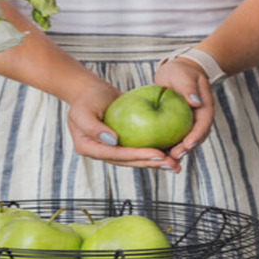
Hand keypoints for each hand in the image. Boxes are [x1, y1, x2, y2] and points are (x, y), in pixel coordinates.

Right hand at [66, 78, 181, 171]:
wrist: (91, 93)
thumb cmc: (86, 98)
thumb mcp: (83, 110)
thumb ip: (93, 126)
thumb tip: (113, 141)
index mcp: (90, 148)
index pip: (116, 155)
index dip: (137, 156)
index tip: (157, 154)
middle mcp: (103, 153)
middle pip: (129, 161)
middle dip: (151, 163)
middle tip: (171, 163)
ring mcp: (114, 151)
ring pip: (137, 160)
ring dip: (156, 163)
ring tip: (175, 164)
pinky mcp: (124, 145)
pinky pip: (140, 151)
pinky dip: (155, 154)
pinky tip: (172, 155)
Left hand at [154, 57, 214, 161]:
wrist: (175, 74)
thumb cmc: (180, 72)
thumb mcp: (183, 75)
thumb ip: (189, 88)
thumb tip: (196, 102)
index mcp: (204, 108)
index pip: (203, 124)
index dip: (197, 135)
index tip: (188, 144)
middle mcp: (198, 120)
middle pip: (195, 138)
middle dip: (186, 149)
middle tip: (174, 156)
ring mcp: (188, 126)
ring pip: (184, 143)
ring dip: (177, 153)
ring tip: (166, 161)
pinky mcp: (177, 129)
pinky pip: (173, 141)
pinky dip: (167, 149)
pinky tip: (156, 156)